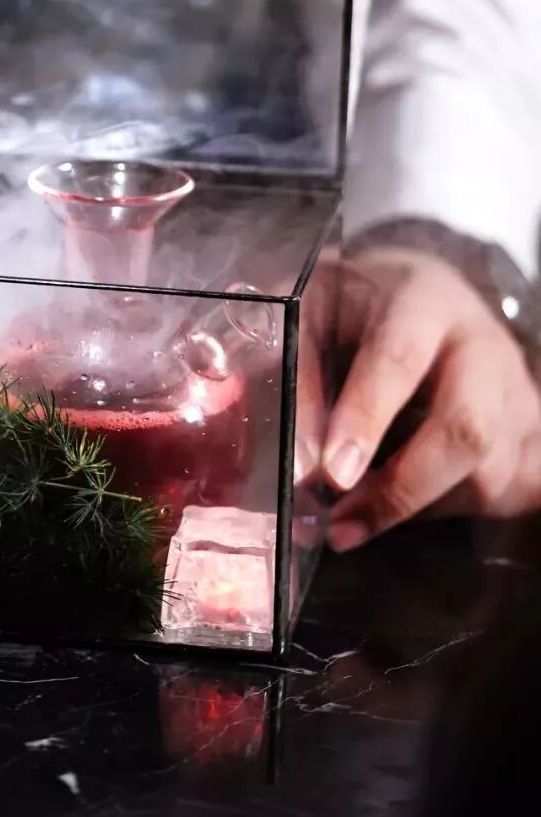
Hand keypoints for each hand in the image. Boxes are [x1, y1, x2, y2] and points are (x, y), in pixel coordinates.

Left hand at [322, 247, 540, 550]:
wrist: (411, 291)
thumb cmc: (351, 303)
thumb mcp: (306, 316)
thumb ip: (298, 381)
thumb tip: (303, 469)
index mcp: (421, 298)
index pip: (400, 358)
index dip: (367, 418)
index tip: (333, 474)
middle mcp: (481, 342)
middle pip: (468, 428)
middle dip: (404, 488)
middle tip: (341, 525)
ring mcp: (516, 388)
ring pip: (488, 473)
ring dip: (418, 508)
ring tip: (356, 513)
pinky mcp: (532, 428)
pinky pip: (511, 492)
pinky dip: (454, 509)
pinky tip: (410, 500)